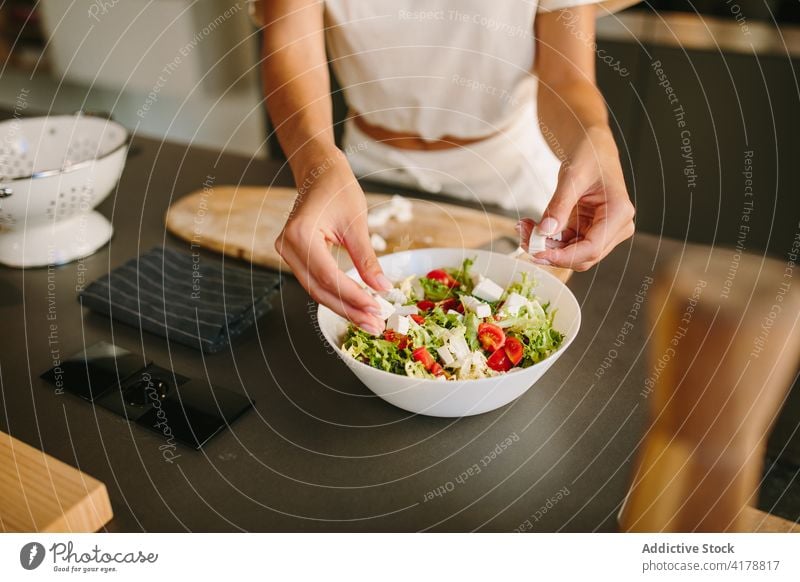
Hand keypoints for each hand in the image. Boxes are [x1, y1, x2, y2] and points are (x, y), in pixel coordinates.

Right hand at [275, 151, 390, 334]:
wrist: (319, 172)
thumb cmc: (337, 188)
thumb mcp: (357, 223)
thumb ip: (367, 259)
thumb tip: (382, 288)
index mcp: (300, 234)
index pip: (329, 277)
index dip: (354, 297)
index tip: (377, 309)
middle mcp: (287, 246)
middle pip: (320, 290)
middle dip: (349, 310)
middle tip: (375, 325)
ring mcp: (287, 253)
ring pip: (316, 290)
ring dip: (343, 307)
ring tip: (368, 320)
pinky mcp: (294, 256)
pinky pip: (315, 281)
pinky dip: (336, 295)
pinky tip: (355, 305)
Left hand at [519, 127, 634, 270]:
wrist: (591, 147)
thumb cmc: (589, 155)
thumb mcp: (571, 177)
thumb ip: (559, 206)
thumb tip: (544, 232)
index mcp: (619, 213)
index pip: (592, 248)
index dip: (564, 256)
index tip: (538, 253)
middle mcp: (616, 226)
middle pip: (582, 256)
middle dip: (551, 252)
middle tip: (523, 239)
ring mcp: (603, 231)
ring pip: (572, 253)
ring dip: (546, 246)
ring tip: (523, 229)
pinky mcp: (589, 231)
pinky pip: (567, 243)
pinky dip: (548, 240)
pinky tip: (531, 227)